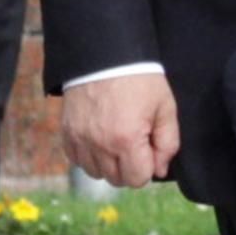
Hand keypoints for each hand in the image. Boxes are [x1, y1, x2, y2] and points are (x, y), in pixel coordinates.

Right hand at [60, 71, 179, 188]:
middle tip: (135, 143)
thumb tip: (160, 170)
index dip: (148, 167)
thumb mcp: (165, 107)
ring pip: (96, 173)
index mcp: (126, 140)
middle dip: (130, 167)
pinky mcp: (67, 132)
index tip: (149, 148)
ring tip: (116, 140)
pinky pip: (77, 160)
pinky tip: (100, 138)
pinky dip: (89, 155)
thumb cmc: (139, 79)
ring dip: (108, 164)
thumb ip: (168, 143)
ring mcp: (80, 139)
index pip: (138, 179)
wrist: (105, 55)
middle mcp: (100, 144)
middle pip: (117, 179)